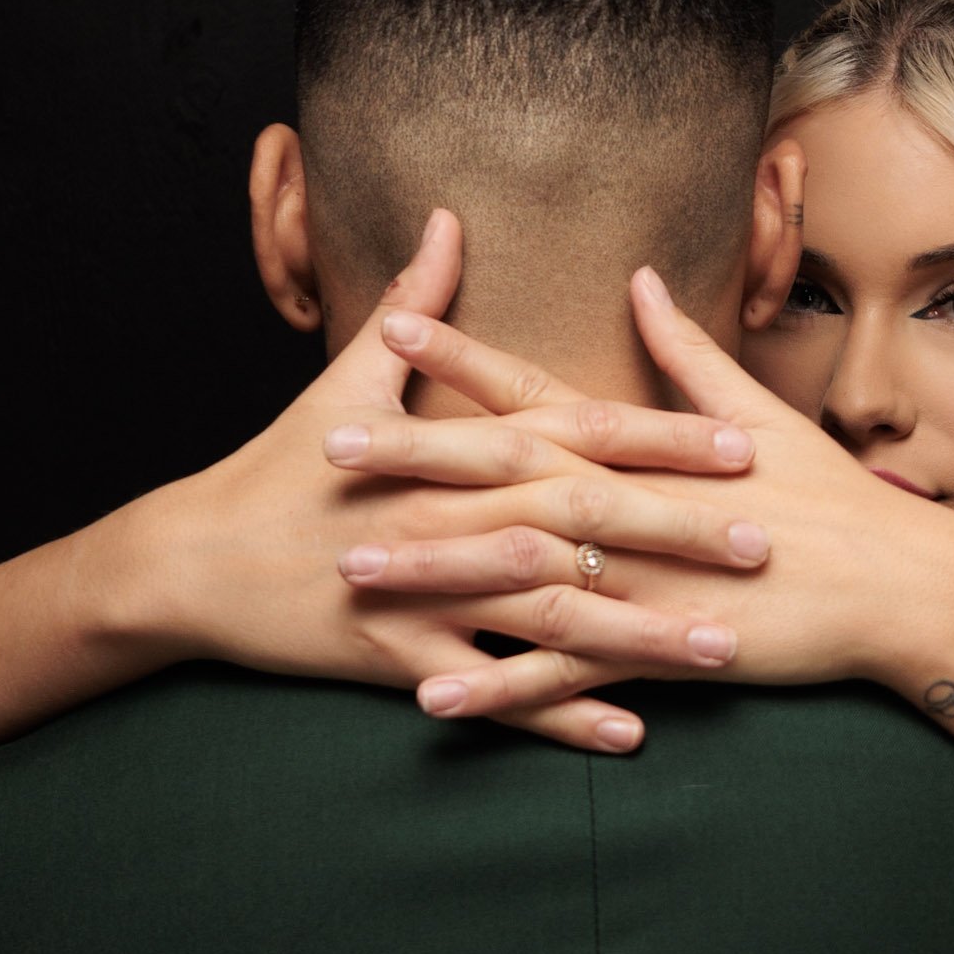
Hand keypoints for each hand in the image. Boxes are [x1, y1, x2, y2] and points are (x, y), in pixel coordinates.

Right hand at [127, 219, 765, 751]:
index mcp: (449, 451)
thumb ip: (412, 303)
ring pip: (551, 617)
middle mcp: (448, 518)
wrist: (190, 562)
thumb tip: (448, 218)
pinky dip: (559, 716)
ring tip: (724, 650)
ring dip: (641, 635)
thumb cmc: (280, 468)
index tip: (741, 445)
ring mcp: (425, 594)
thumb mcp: (345, 381)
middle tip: (763, 545)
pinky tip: (630, 735)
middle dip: (676, 533)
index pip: (574, 436)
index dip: (660, 440)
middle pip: (580, 522)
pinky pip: (494, 695)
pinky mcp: (400, 662)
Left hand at [335, 266, 953, 722]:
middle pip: (504, 473)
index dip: (461, 361)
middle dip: (413, 458)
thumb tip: (644, 279)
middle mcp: (631, 502)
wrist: (897, 585)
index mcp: (643, 446)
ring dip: (432, 570)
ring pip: (517, 570)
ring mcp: (642, 576)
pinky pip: (561, 672)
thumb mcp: (754, 414)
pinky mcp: (659, 648)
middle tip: (327, 444)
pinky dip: (497, 686)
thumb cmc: (829, 498)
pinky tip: (429, 695)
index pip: (537, 391)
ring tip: (350, 569)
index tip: (390, 327)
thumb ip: (685, 351)